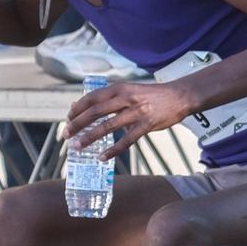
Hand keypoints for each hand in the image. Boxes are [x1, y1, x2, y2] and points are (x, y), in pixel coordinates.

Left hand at [66, 79, 196, 159]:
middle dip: (77, 124)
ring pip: (108, 126)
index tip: (68, 119)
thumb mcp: (130, 90)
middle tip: (66, 135)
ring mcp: (137, 112)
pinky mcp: (147, 125)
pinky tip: (103, 157)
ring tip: (79, 146)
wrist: (180, 96)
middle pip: (95, 112)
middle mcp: (126, 98)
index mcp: (120, 88)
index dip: (77, 109)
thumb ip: (111, 98)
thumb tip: (86, 107)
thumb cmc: (153, 95)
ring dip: (90, 137)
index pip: (91, 98)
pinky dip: (113, 150)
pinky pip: (126, 140)